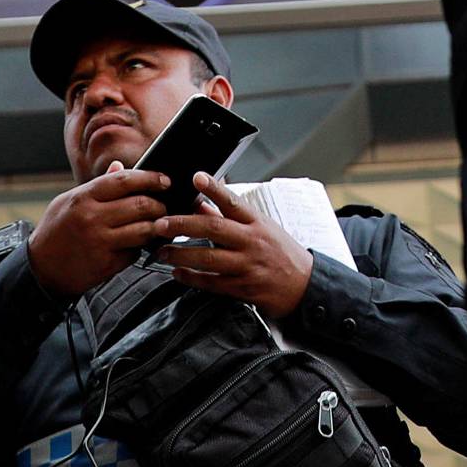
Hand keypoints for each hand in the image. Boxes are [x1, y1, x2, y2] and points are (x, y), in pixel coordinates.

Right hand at [27, 163, 170, 300]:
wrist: (42, 267)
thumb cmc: (55, 230)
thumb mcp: (69, 201)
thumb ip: (97, 186)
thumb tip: (120, 167)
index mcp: (83, 197)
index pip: (124, 180)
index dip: (149, 178)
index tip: (164, 180)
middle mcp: (92, 217)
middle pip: (139, 205)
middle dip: (159, 205)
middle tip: (164, 206)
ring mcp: (101, 242)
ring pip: (143, 230)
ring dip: (157, 227)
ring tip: (160, 225)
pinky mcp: (108, 264)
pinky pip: (135, 252)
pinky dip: (141, 247)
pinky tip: (140, 243)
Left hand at [160, 176, 314, 315]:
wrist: (306, 287)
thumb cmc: (281, 252)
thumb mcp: (260, 227)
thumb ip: (228, 216)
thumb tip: (199, 203)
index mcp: (256, 222)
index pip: (233, 201)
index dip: (215, 188)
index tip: (196, 177)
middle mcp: (251, 242)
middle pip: (214, 229)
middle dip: (183, 224)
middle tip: (160, 223)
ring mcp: (248, 266)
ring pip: (210, 258)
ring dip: (181, 255)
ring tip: (162, 251)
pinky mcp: (245, 289)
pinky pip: (214, 283)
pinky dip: (194, 279)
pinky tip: (178, 274)